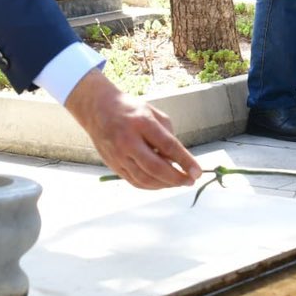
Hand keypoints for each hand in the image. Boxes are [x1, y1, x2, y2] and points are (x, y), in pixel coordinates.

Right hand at [64, 68, 201, 188]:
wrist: (98, 109)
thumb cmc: (130, 110)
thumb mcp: (153, 113)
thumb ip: (167, 135)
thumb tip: (177, 160)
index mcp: (142, 123)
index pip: (168, 146)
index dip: (185, 161)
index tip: (197, 172)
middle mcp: (128, 140)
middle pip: (155, 167)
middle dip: (176, 178)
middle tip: (190, 181)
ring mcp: (118, 154)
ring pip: (144, 179)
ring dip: (165, 185)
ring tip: (178, 183)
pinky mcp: (113, 164)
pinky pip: (134, 181)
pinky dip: (151, 186)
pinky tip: (161, 183)